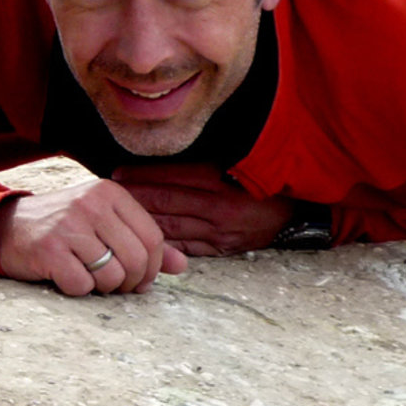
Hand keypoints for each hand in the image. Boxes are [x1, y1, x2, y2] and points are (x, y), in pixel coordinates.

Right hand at [0, 179, 188, 295]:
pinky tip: (66, 277)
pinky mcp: (49, 249)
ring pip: (112, 275)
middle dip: (130, 282)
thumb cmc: (64, 228)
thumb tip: (181, 266)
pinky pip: (82, 285)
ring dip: (104, 288)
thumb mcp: (104, 225)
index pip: (152, 237)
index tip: (139, 279)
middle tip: (116, 286)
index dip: (152, 268)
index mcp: (110, 193)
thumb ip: (142, 241)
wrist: (7, 227)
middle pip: (136, 258)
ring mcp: (69, 225)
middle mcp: (91, 203)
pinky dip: (78, 290)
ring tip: (89, 278)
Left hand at [109, 164, 291, 256]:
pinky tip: (140, 236)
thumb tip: (162, 157)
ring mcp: (220, 231)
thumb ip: (202, 163)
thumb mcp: (238, 165)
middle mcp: (219, 207)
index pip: (173, 176)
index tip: (118, 172)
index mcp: (221, 181)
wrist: (298, 213)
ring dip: (142, 218)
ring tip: (117, 212)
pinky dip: (162, 240)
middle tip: (107, 191)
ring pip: (171, 225)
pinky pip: (185, 246)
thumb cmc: (264, 182)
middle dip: (134, 195)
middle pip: (167, 201)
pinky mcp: (222, 248)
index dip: (143, 174)